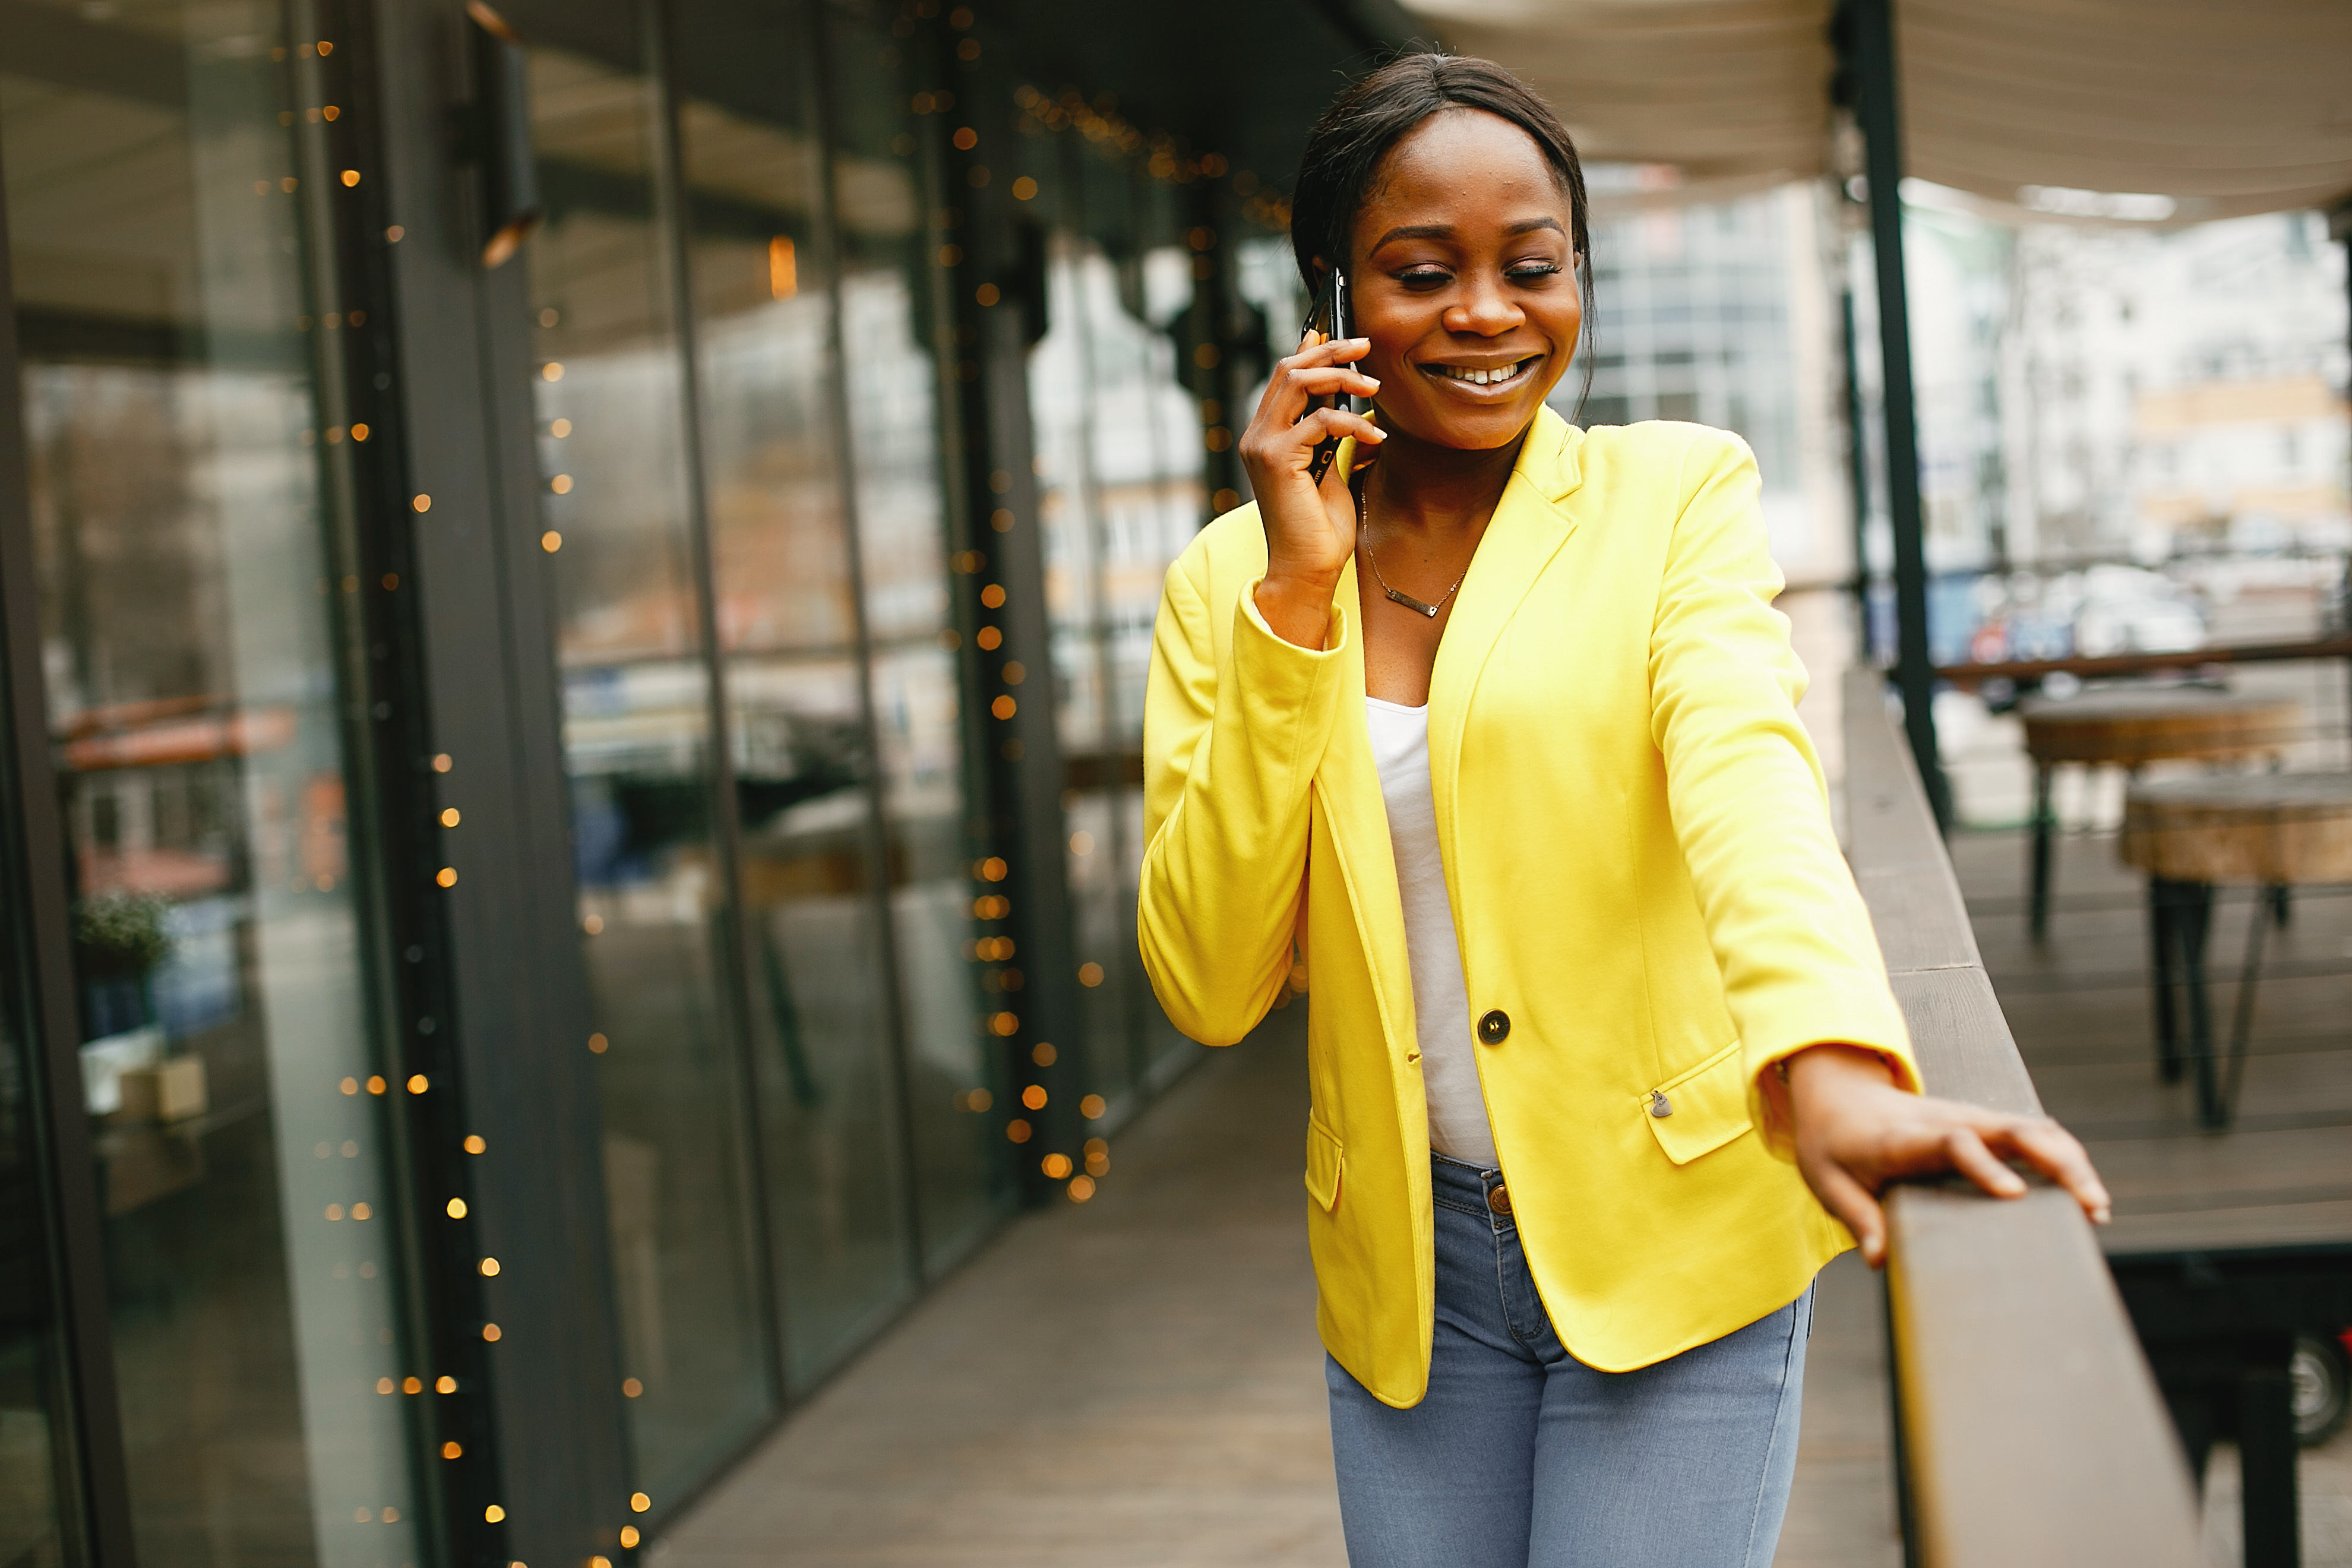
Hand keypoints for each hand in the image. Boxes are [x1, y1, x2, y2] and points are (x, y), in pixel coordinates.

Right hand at [1236, 330, 1384, 647]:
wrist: (1308, 569)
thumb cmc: (1320, 527)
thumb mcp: (1329, 466)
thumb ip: (1330, 430)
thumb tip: (1346, 395)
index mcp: (1266, 435)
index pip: (1285, 376)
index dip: (1314, 350)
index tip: (1349, 340)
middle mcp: (1256, 436)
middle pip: (1289, 368)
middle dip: (1330, 351)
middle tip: (1366, 347)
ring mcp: (1262, 446)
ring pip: (1298, 382)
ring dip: (1342, 377)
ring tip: (1375, 389)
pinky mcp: (1277, 459)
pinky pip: (1320, 420)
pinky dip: (1354, 423)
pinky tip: (1376, 439)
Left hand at [1773, 1044, 2112, 1267]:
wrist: (1838, 1095)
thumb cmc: (1834, 1144)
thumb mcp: (1828, 1181)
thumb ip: (1857, 1218)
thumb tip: (1879, 1261)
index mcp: (1904, 1138)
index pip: (1951, 1142)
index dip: (1983, 1165)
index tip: (2013, 1196)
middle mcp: (1946, 1122)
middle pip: (2011, 1129)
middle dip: (2057, 1163)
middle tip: (2091, 1208)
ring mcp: (1969, 1119)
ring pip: (2032, 1128)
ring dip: (2070, 1162)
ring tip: (2097, 1211)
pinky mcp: (1984, 1125)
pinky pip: (2033, 1134)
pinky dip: (2063, 1159)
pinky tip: (2084, 1199)